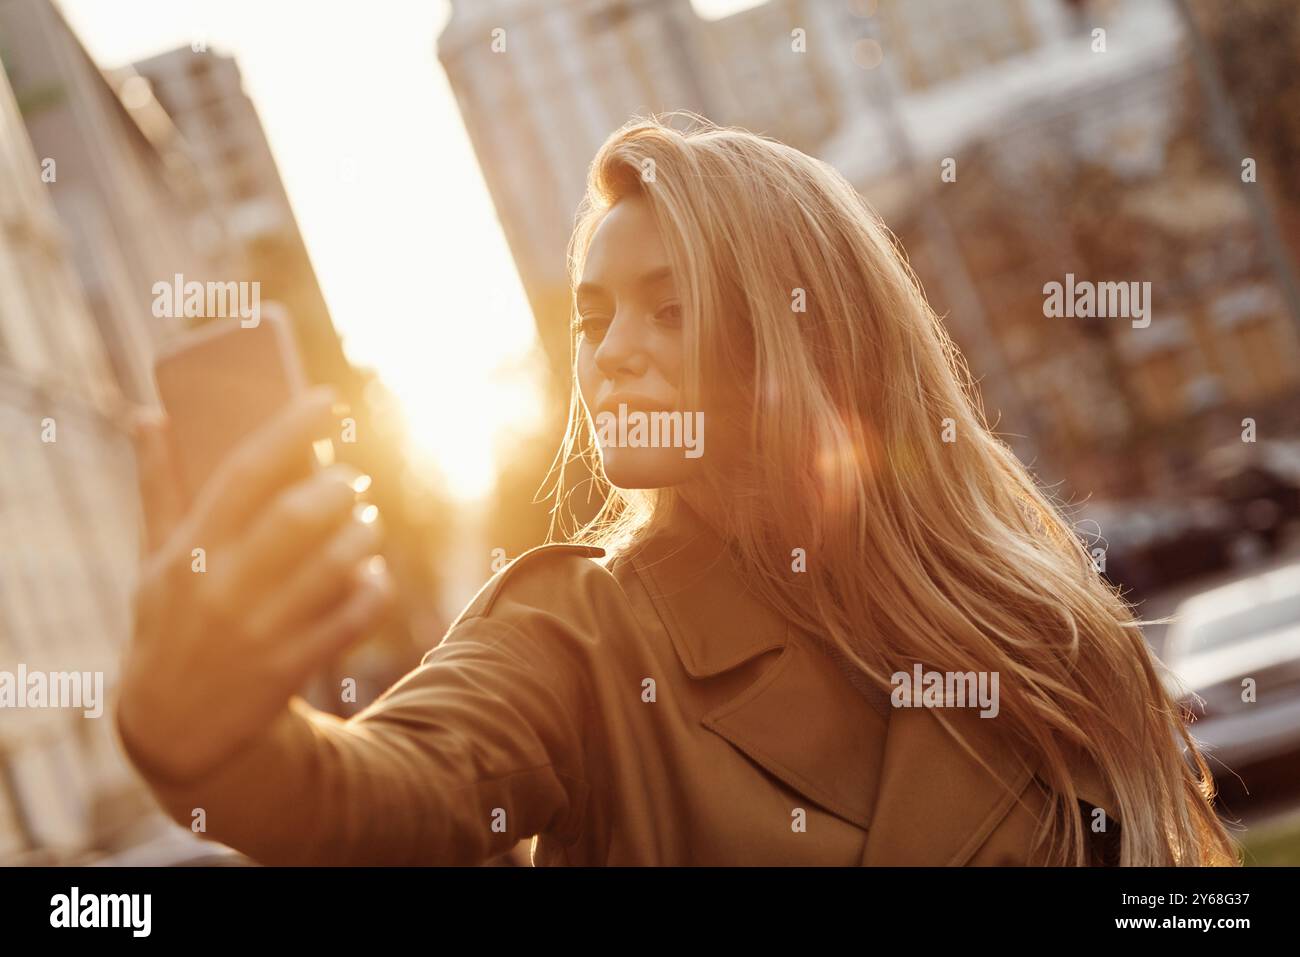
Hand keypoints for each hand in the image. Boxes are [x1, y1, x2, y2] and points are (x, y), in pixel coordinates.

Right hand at [117, 387, 394, 783]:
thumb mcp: (154, 561)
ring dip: (364, 534)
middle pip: (298, 516)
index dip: (290, 429)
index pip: (245, 473)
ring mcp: (257, 630)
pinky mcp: (289, 667)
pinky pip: (354, 615)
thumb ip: (158, 489)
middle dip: (339, 488)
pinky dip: (374, 588)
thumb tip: (148, 415)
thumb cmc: (170, 623)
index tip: (326, 398)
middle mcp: (220, 587)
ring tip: (365, 523)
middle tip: (352, 479)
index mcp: (188, 550)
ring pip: (335, 563)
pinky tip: (371, 575)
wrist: (174, 729)